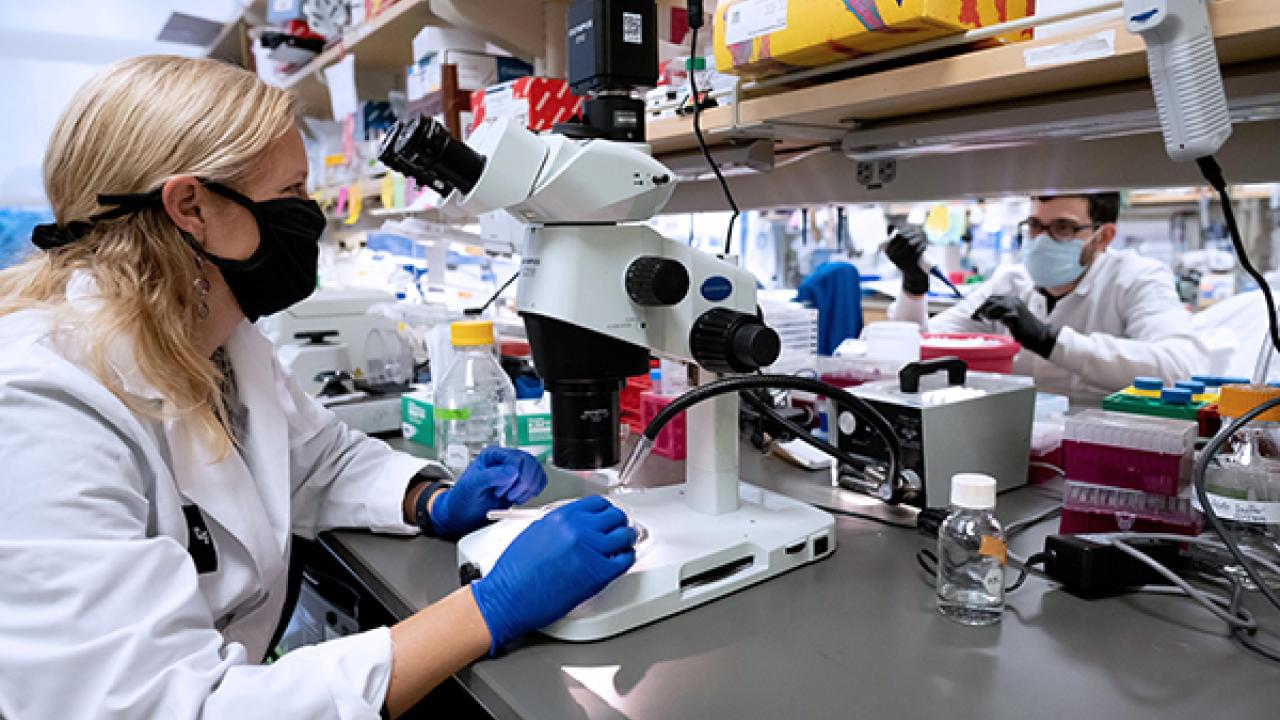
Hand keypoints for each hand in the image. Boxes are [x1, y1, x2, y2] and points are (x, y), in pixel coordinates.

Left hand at [429, 447, 547, 537]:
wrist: (463, 514)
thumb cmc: (463, 498)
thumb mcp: (472, 485)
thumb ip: (490, 476)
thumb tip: (512, 471)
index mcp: (493, 455)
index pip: (514, 458)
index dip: (512, 476)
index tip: (500, 491)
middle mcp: (506, 460)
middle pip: (529, 463)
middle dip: (523, 483)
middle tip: (509, 496)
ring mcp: (516, 471)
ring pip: (536, 471)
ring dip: (529, 488)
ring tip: (512, 498)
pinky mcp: (522, 483)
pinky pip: (539, 480)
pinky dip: (535, 490)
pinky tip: (521, 498)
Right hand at [470, 496, 635, 653]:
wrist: (509, 596)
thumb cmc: (515, 571)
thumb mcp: (536, 532)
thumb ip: (561, 525)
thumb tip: (577, 526)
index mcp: (563, 516)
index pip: (598, 504)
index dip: (606, 511)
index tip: (608, 517)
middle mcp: (579, 529)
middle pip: (615, 517)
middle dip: (618, 523)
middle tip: (619, 530)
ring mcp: (592, 550)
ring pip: (625, 536)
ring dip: (626, 539)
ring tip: (623, 544)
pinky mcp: (599, 573)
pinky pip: (625, 560)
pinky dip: (626, 558)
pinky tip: (621, 560)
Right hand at [885, 226, 930, 295]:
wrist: (912, 276)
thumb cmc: (906, 260)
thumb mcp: (898, 252)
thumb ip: (896, 241)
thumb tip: (897, 226)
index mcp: (889, 251)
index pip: (898, 235)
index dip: (907, 229)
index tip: (912, 228)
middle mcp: (893, 256)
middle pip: (905, 238)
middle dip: (914, 233)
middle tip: (919, 233)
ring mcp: (901, 260)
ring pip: (911, 244)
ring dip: (918, 239)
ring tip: (922, 239)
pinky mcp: (910, 264)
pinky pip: (917, 251)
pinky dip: (922, 246)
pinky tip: (924, 245)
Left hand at [972, 294, 1058, 357]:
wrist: (1040, 335)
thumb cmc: (1024, 328)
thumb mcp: (1011, 316)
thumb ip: (1001, 312)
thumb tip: (983, 312)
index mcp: (1012, 300)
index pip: (992, 298)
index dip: (982, 305)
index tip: (975, 314)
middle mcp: (1013, 301)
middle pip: (991, 300)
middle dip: (981, 308)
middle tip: (975, 317)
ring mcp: (1015, 308)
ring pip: (994, 306)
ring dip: (987, 313)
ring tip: (985, 320)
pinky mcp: (1016, 317)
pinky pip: (1001, 316)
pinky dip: (995, 320)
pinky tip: (994, 323)